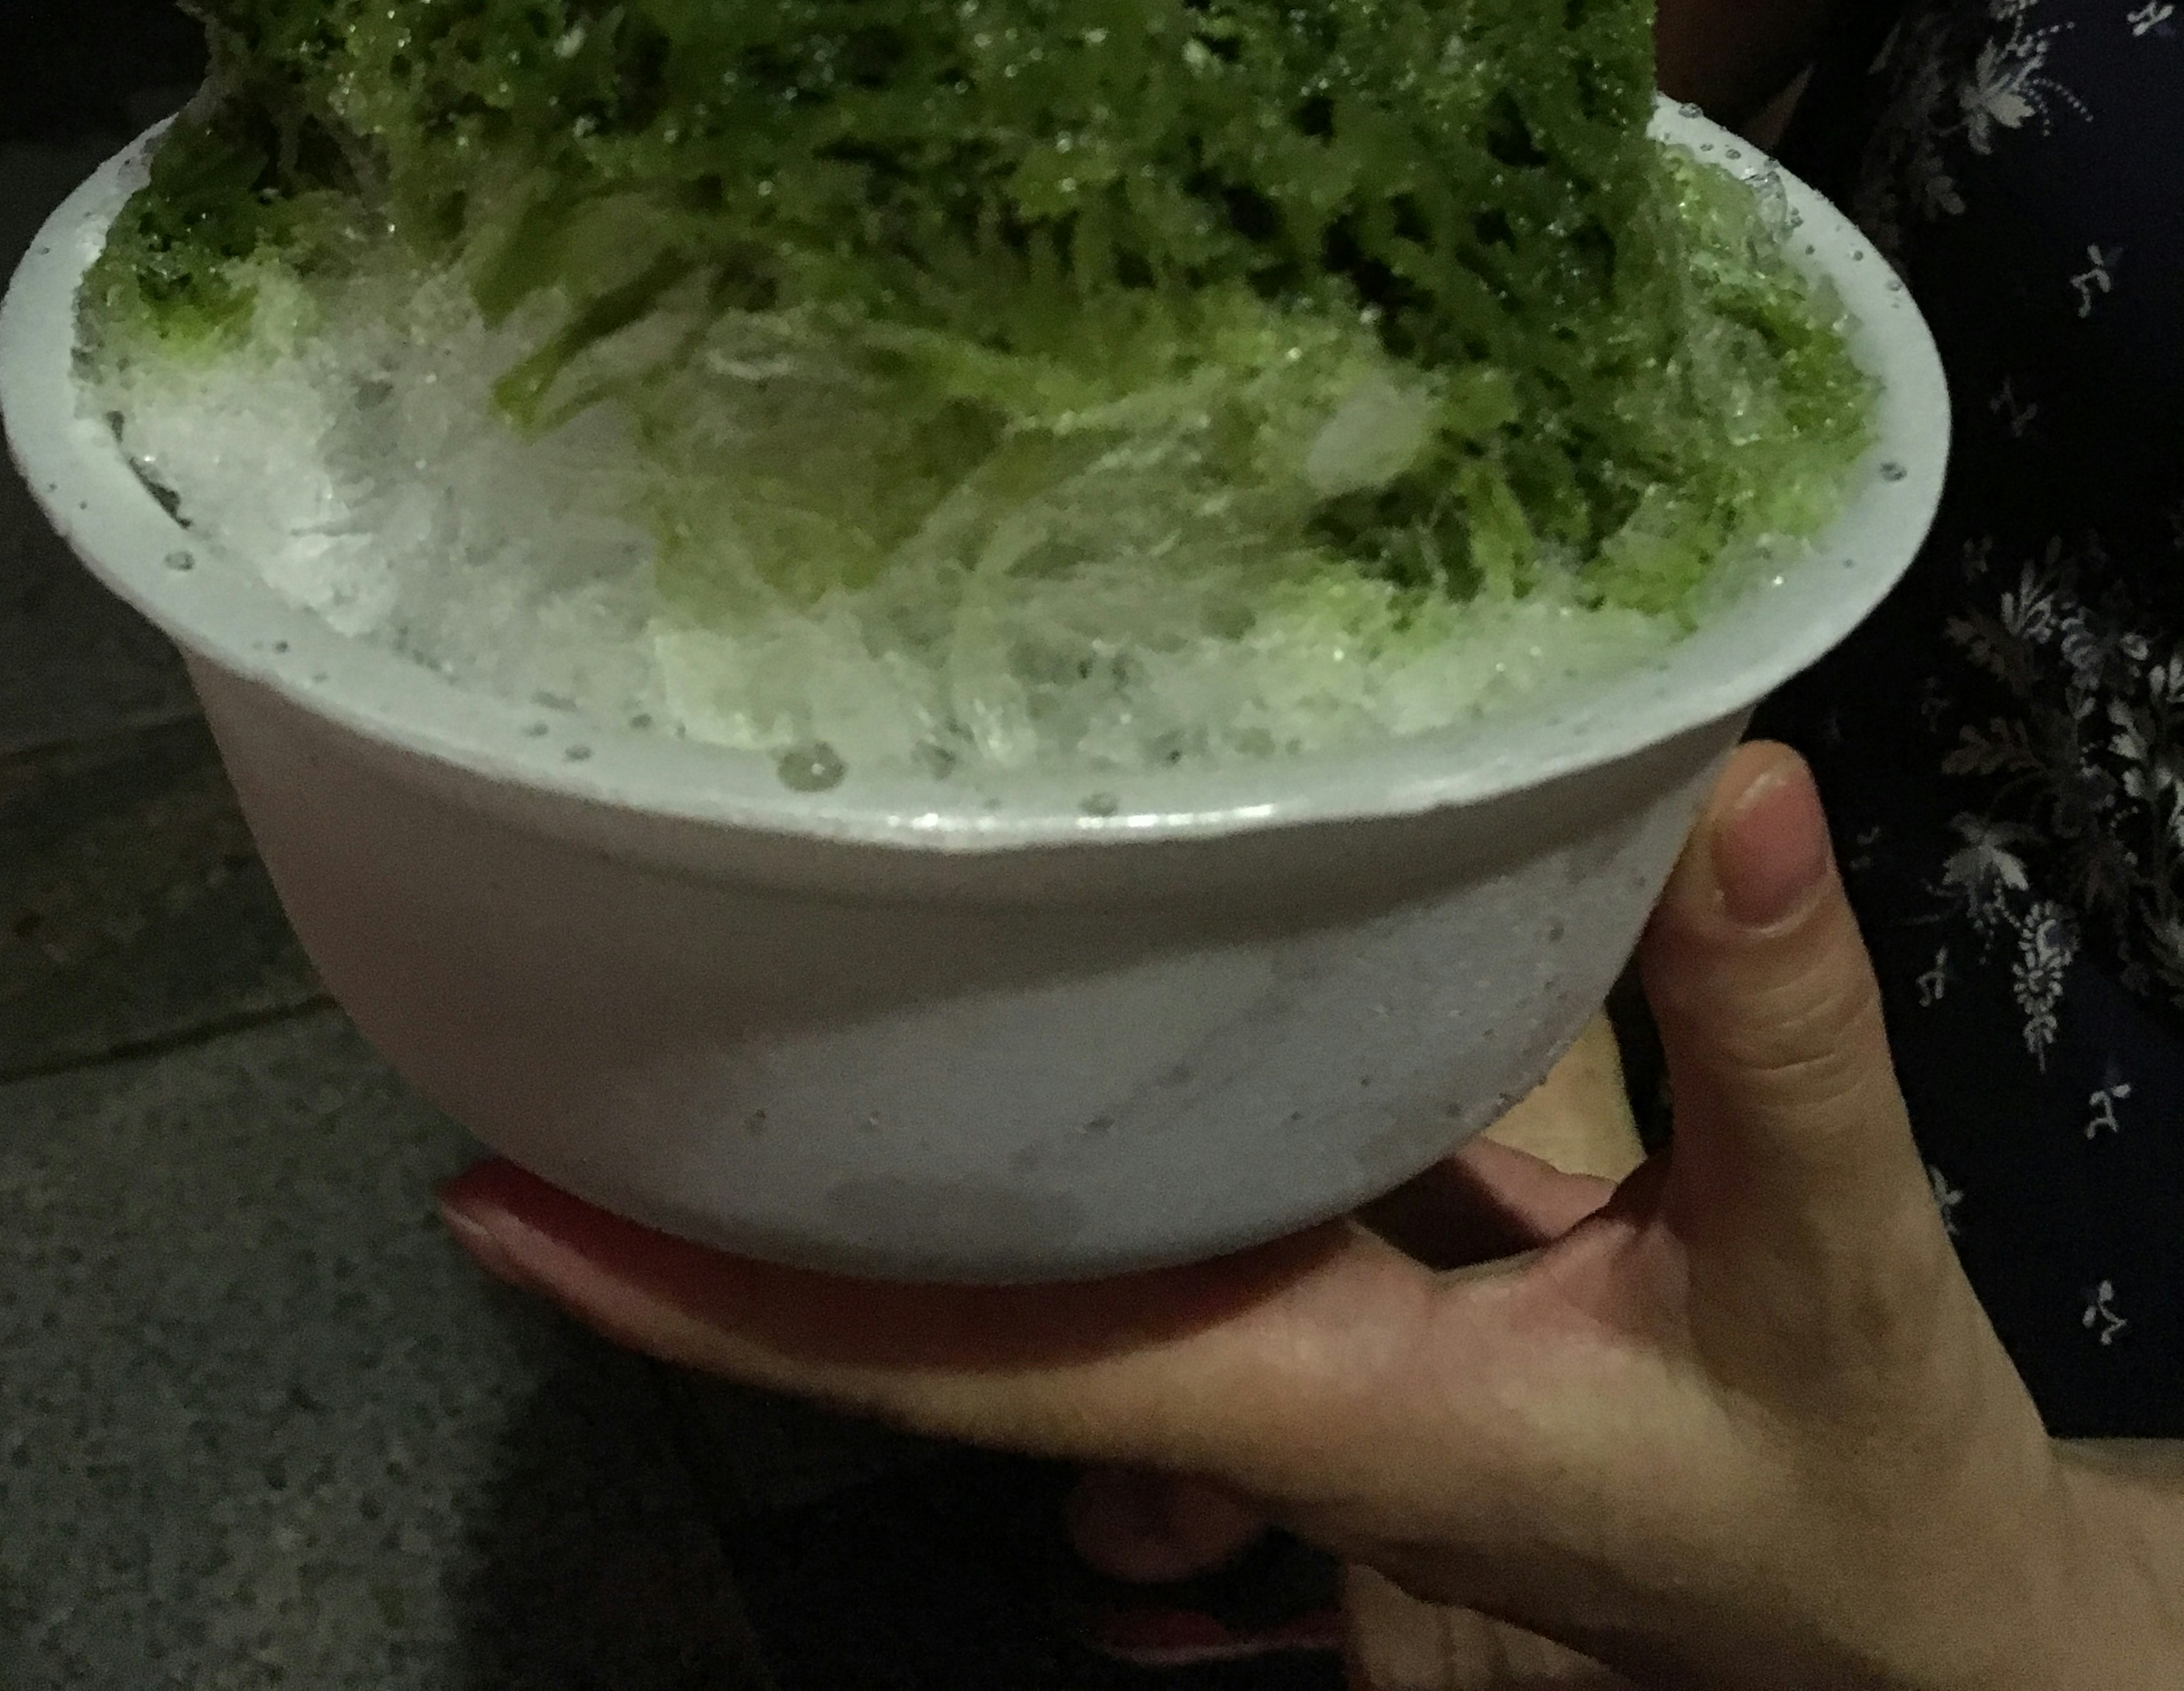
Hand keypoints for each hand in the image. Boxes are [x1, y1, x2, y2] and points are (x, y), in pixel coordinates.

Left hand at [440, 746, 2077, 1690]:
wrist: (1890, 1622)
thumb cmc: (1851, 1494)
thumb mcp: (1843, 1279)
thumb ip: (1781, 1043)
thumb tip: (1729, 790)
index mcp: (1319, 1401)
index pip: (965, 1360)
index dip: (727, 1298)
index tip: (508, 1204)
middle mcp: (1252, 1378)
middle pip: (931, 1312)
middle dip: (723, 1215)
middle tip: (533, 1049)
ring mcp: (1287, 1346)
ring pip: (1027, 1260)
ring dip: (858, 1160)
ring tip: (700, 996)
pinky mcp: (1346, 1294)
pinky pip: (1145, 1211)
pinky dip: (1037, 1127)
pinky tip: (997, 1004)